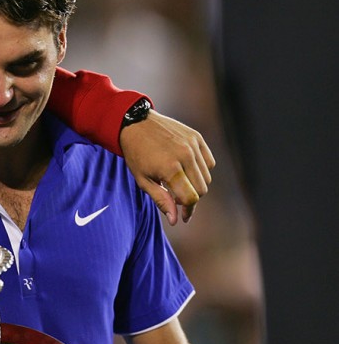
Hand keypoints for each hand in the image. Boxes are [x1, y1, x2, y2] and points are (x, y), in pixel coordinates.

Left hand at [120, 110, 214, 224]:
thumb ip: (161, 200)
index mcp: (170, 169)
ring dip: (196, 184)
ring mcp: (192, 145)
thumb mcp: (142, 179)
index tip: (182, 216)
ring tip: (178, 180)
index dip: (187, 210)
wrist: (135, 123)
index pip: (191, 198)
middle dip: (190, 198)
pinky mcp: (197, 137)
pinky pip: (209, 162)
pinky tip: (186, 168)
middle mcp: (185, 156)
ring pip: (207, 177)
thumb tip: (175, 220)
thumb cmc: (136, 153)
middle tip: (176, 196)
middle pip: (201, 189)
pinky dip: (201, 169)